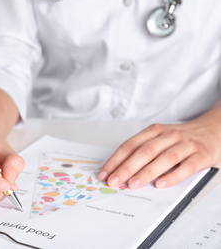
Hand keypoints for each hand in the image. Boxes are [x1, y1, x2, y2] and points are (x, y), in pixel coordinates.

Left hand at [97, 122, 220, 188]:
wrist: (214, 129)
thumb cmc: (181, 139)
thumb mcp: (160, 138)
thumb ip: (144, 151)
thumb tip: (120, 170)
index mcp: (155, 131)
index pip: (130, 145)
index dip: (116, 160)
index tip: (104, 173)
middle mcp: (169, 135)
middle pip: (144, 151)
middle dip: (126, 167)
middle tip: (114, 181)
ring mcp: (186, 144)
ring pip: (164, 158)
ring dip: (146, 172)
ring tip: (133, 184)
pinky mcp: (201, 155)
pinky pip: (186, 167)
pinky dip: (172, 176)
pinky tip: (160, 184)